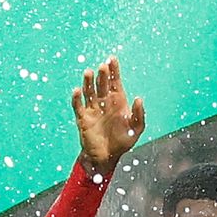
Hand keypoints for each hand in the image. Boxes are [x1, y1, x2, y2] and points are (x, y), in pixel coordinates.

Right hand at [72, 56, 144, 178]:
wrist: (107, 156)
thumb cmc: (122, 142)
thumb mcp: (136, 129)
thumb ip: (139, 115)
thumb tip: (139, 99)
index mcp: (118, 102)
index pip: (115, 83)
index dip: (114, 71)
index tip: (112, 59)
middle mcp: (104, 103)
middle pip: (102, 85)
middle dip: (103, 75)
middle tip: (103, 66)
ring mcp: (92, 109)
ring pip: (89, 92)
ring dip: (88, 82)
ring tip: (89, 72)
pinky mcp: (83, 118)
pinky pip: (78, 106)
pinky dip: (77, 98)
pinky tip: (78, 90)